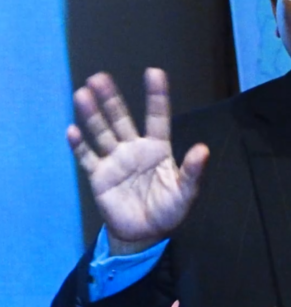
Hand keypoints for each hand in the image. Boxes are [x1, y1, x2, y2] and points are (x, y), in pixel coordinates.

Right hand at [67, 69, 208, 255]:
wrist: (144, 234)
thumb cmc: (169, 210)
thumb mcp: (186, 193)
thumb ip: (192, 171)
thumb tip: (203, 149)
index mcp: (158, 148)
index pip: (158, 117)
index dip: (156, 95)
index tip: (153, 72)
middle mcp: (135, 149)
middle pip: (121, 119)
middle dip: (111, 99)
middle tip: (99, 77)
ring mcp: (115, 161)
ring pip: (102, 132)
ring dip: (92, 115)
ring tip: (82, 94)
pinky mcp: (99, 177)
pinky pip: (87, 158)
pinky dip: (79, 145)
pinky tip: (71, 131)